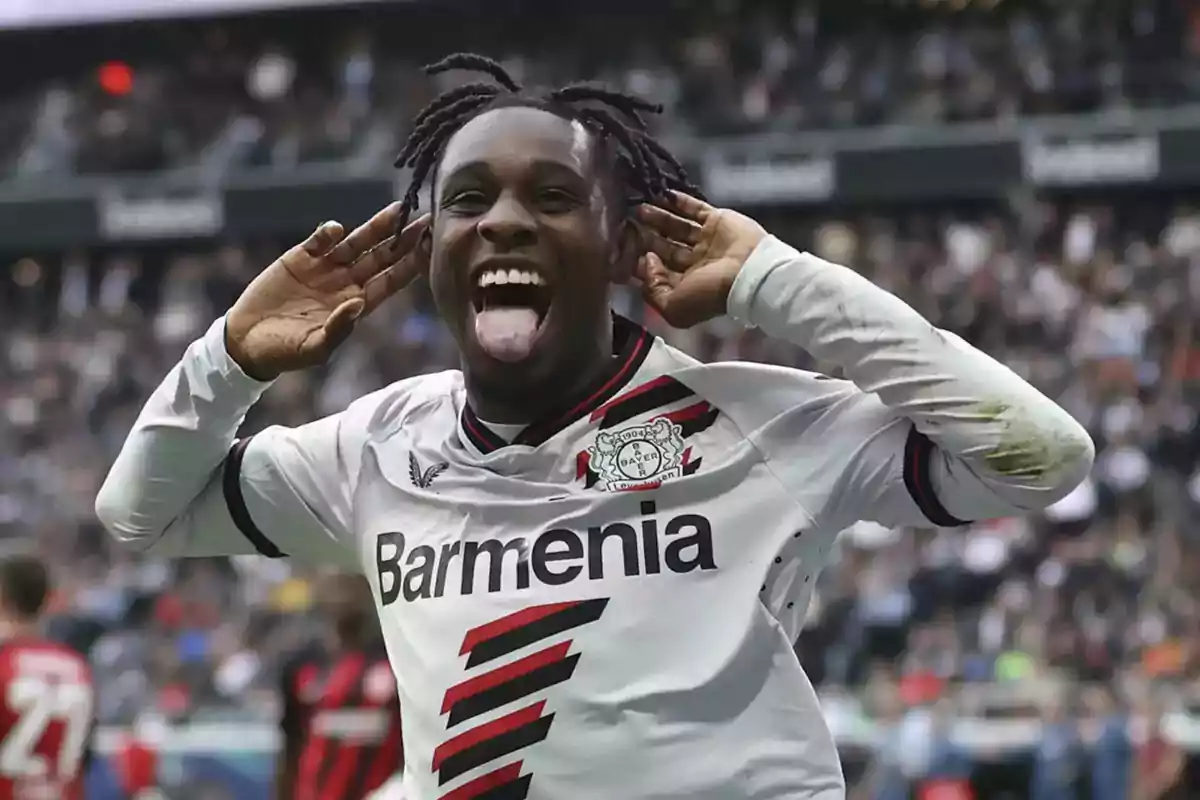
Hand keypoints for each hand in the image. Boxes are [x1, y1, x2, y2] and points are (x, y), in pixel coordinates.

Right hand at [226, 204, 430, 380]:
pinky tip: (335, 230)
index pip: (391, 282)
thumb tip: (358, 305)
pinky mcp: (299, 257)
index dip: (411, 265)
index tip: (431, 249)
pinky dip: (327, 234)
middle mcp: (346, 282)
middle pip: (381, 257)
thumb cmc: (285, 352)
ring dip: (376, 227)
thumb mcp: (313, 349)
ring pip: (356, 243)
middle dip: (403, 239)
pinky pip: (319, 241)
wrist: (247, 341)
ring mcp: (324, 268)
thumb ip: (338, 329)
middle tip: (426, 219)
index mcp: (357, 305)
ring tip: (396, 209)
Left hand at [635, 191, 767, 327]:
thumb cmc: (710, 293)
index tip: (622, 247)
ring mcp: (706, 240)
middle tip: (626, 223)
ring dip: (658, 217)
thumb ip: (653, 289)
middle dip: (646, 236)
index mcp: (685, 284)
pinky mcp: (717, 221)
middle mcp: (694, 262)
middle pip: (665, 247)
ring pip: (677, 226)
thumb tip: (646, 262)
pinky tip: (662, 194)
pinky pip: (695, 209)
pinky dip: (679, 201)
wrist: (749, 272)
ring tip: (639, 208)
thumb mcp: (674, 307)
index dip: (639, 260)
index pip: (657, 271)